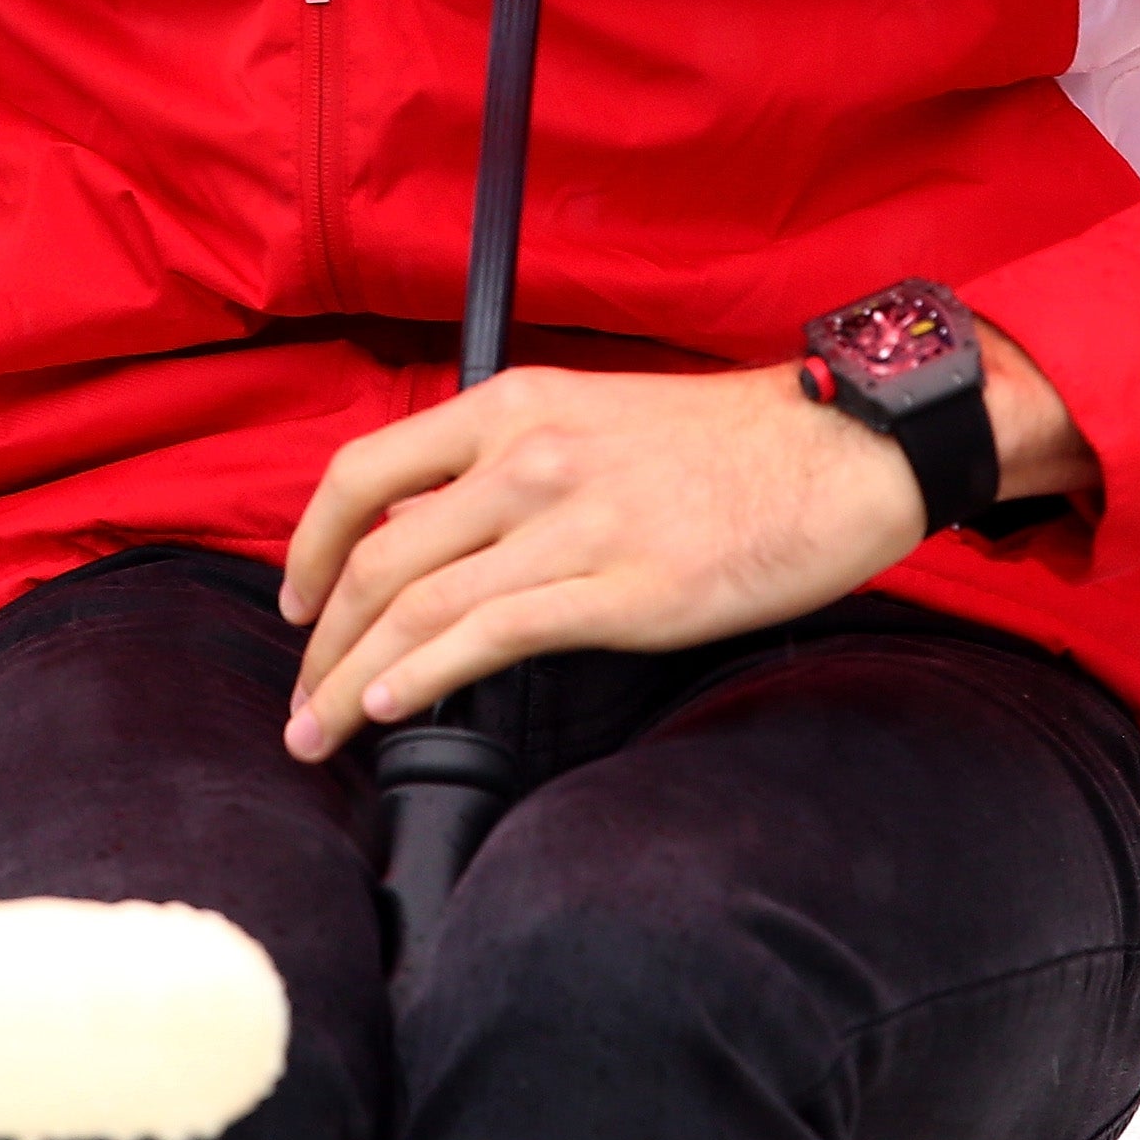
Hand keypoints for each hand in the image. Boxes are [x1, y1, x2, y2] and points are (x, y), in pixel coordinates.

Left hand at [266, 360, 918, 759]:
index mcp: (515, 406)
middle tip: (299, 699)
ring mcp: (573, 523)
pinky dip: (423, 678)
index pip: (367, 473)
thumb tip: (438, 537)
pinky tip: (391, 711)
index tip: (297, 600)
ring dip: (351, 680)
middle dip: (321, 640)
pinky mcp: (623, 590)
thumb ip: (512, 468)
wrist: (842, 449)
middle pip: (379, 557)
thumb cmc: (731, 444)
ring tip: (317, 733)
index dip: (310, 544)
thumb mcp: (596, 419)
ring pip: (419, 606)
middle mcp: (528, 456)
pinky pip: (491, 636)